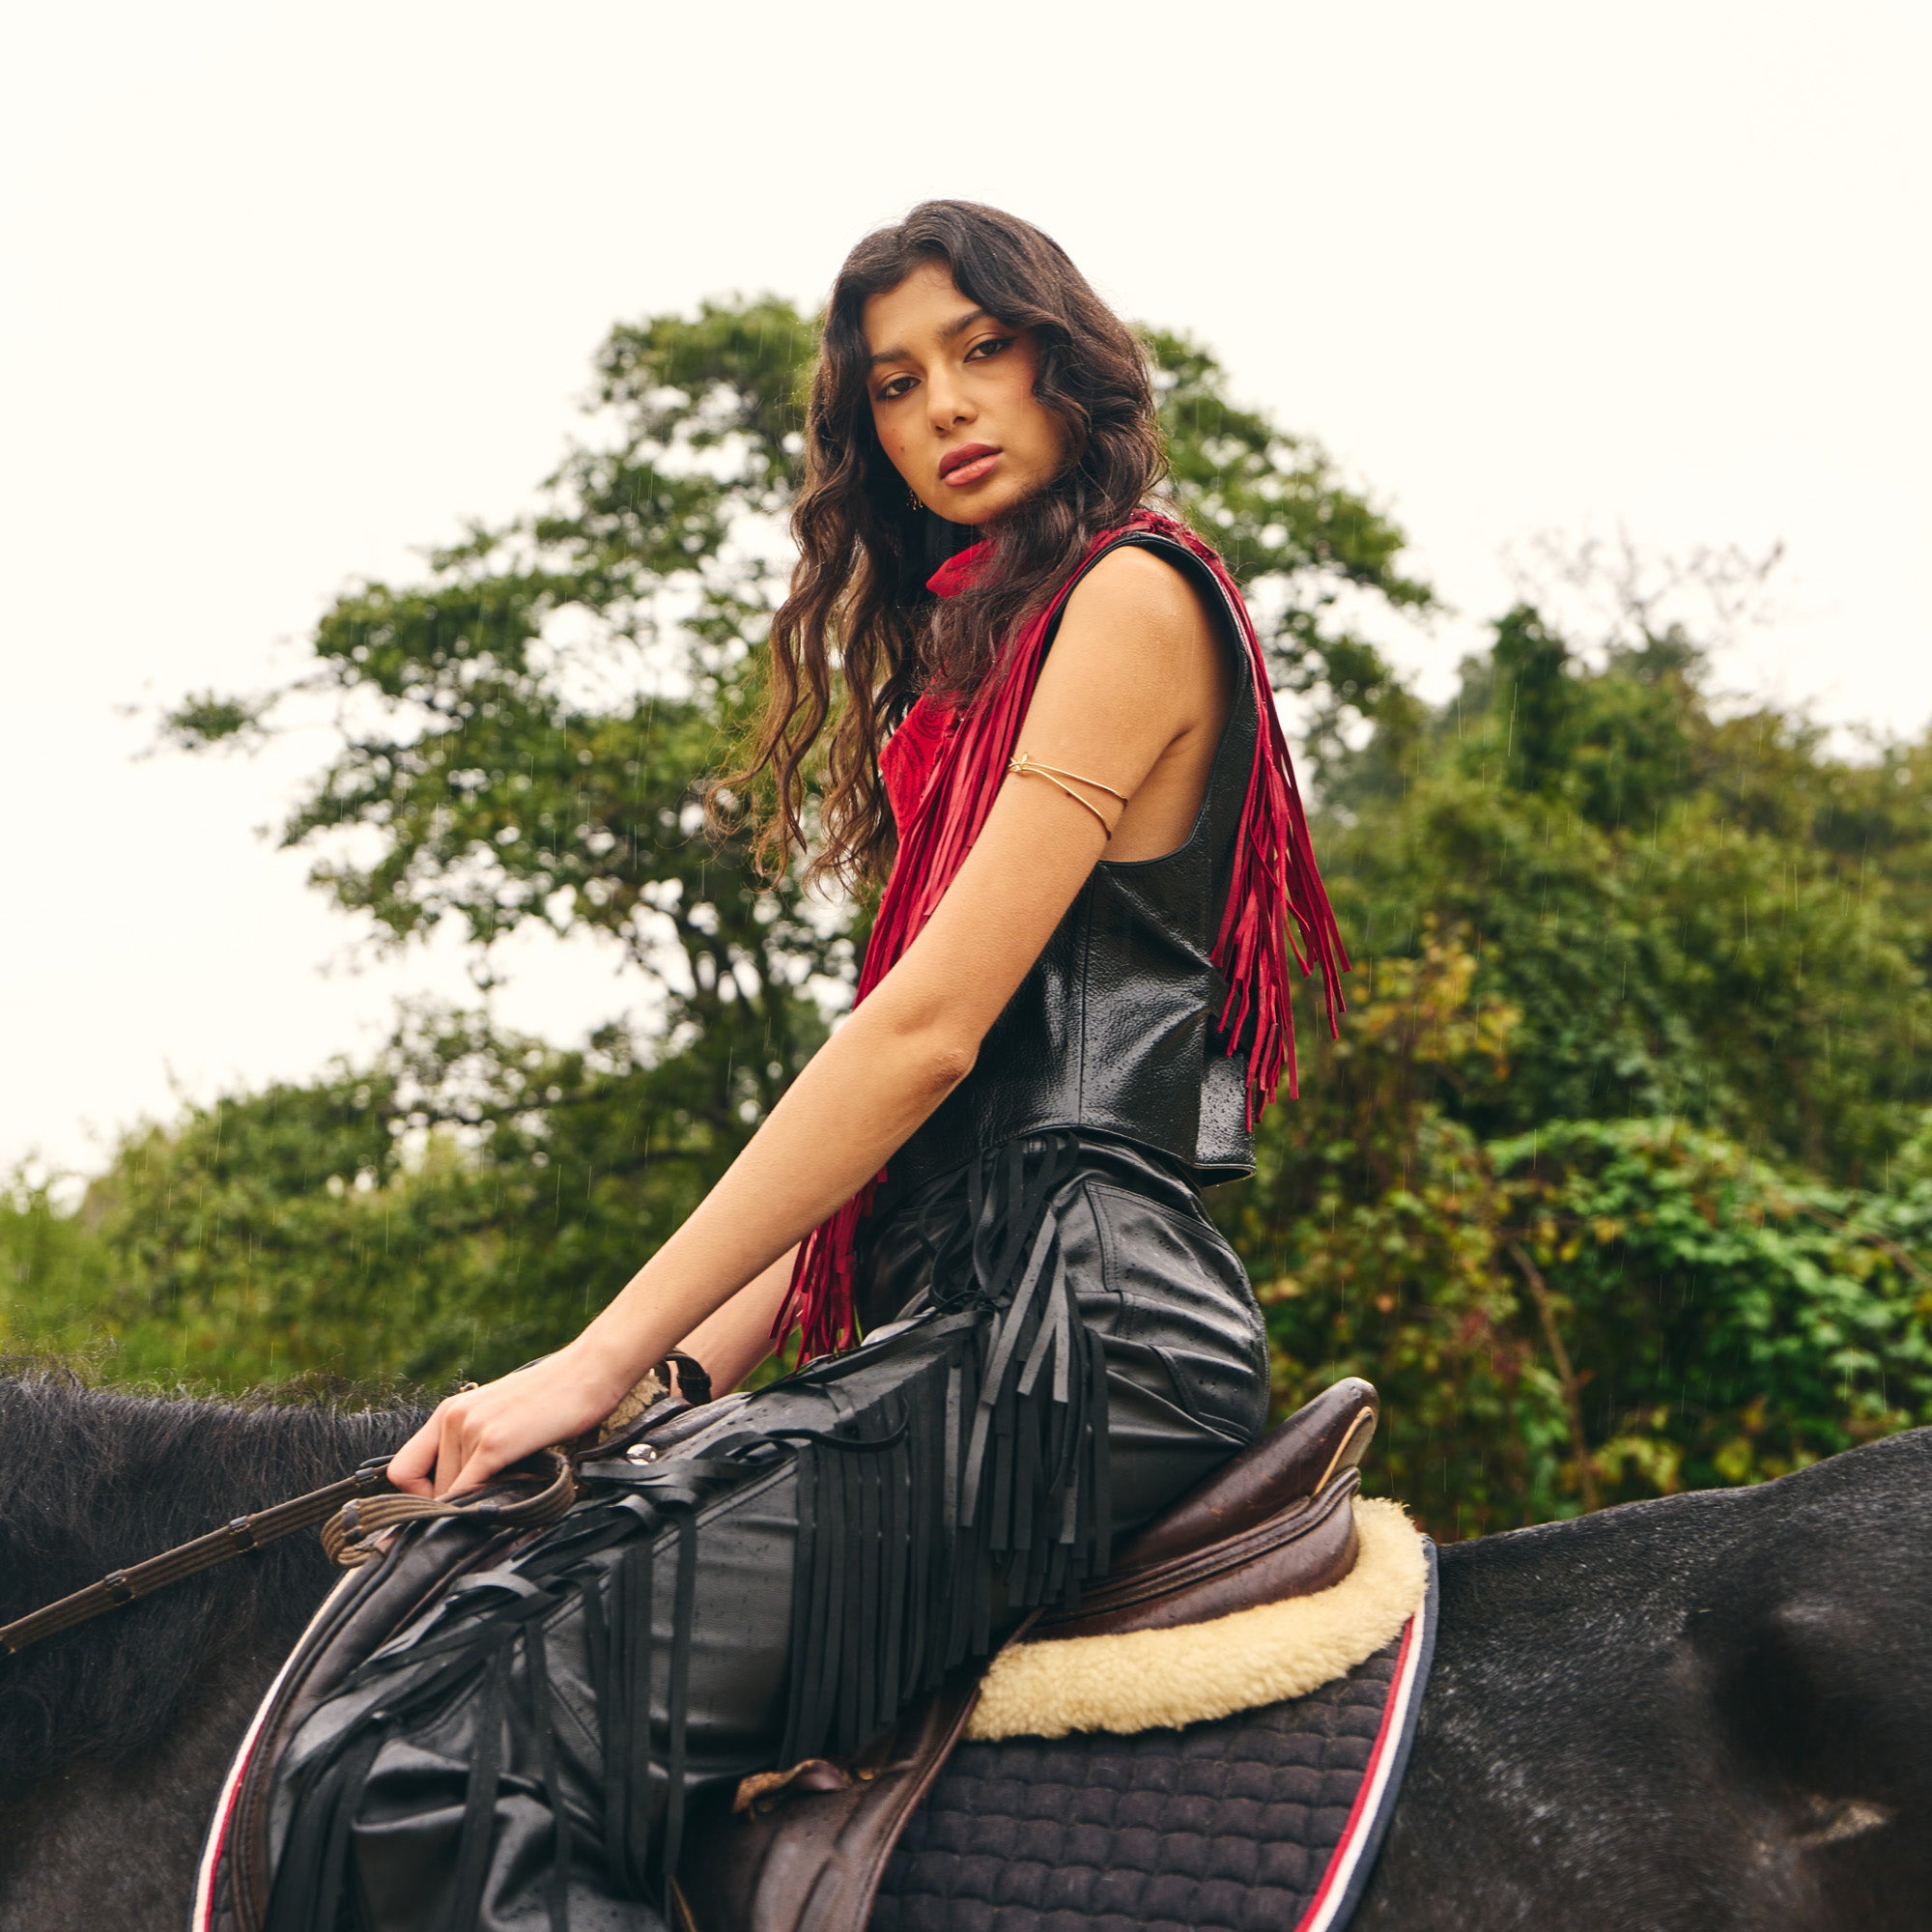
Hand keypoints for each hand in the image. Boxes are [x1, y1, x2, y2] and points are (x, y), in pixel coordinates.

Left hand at [388, 1344, 631, 1497]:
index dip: (419, 1497)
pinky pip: (467, 1491)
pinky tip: (510, 1496)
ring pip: (447, 1495)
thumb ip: (475, 1448)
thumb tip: (463, 1495)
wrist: (590, 1370)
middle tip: (490, 1502)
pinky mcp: (494, 1442)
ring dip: (474, 1505)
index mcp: (449, 1411)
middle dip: (454, 1504)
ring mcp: (471, 1428)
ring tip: (511, 1490)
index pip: (402, 1471)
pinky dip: (481, 1506)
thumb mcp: (501, 1417)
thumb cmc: (555, 1397)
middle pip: (424, 1489)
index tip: (451, 1504)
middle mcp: (452, 1417)